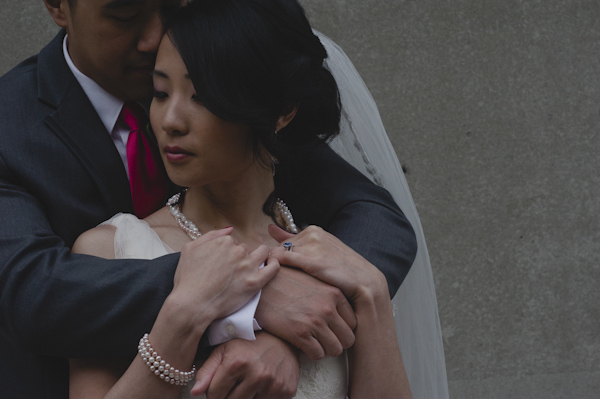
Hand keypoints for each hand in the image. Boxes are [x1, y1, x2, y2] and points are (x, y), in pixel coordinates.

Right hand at [171, 228, 278, 323]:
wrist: (192, 304)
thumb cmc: (188, 280)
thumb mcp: (190, 249)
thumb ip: (210, 235)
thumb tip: (229, 230)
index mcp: (223, 242)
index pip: (233, 242)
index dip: (229, 252)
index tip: (225, 262)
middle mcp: (237, 250)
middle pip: (245, 248)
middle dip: (241, 256)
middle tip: (233, 270)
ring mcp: (248, 266)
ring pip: (262, 253)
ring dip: (259, 256)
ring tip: (253, 266)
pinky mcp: (255, 282)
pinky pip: (273, 268)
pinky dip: (274, 264)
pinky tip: (271, 265)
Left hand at [191, 332, 298, 398]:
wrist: (282, 338)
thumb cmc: (249, 344)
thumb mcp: (224, 350)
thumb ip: (207, 371)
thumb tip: (195, 392)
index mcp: (237, 363)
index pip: (214, 396)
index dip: (214, 392)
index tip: (220, 385)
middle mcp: (256, 375)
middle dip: (228, 397)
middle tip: (234, 385)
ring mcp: (273, 385)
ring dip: (245, 398)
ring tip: (248, 384)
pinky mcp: (286, 392)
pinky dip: (261, 398)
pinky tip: (262, 386)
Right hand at [253, 226, 355, 360]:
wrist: (260, 288)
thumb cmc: (284, 282)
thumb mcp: (312, 279)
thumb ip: (328, 293)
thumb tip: (338, 310)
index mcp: (334, 293)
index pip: (354, 321)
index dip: (344, 328)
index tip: (334, 330)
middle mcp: (328, 308)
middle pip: (348, 338)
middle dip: (338, 342)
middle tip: (326, 341)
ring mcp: (315, 321)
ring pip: (335, 349)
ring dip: (326, 350)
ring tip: (315, 344)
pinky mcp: (300, 334)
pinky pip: (317, 355)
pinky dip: (312, 354)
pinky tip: (304, 346)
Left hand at [269, 225, 388, 309]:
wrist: (364, 283)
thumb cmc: (340, 271)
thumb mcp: (318, 251)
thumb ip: (291, 239)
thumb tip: (269, 228)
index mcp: (314, 230)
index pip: (283, 244)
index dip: (283, 262)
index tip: (289, 274)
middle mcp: (312, 233)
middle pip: (279, 250)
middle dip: (280, 265)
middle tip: (289, 281)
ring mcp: (312, 245)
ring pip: (278, 256)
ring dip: (278, 270)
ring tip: (290, 285)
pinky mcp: (313, 260)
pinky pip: (282, 260)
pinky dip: (278, 271)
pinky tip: (287, 284)